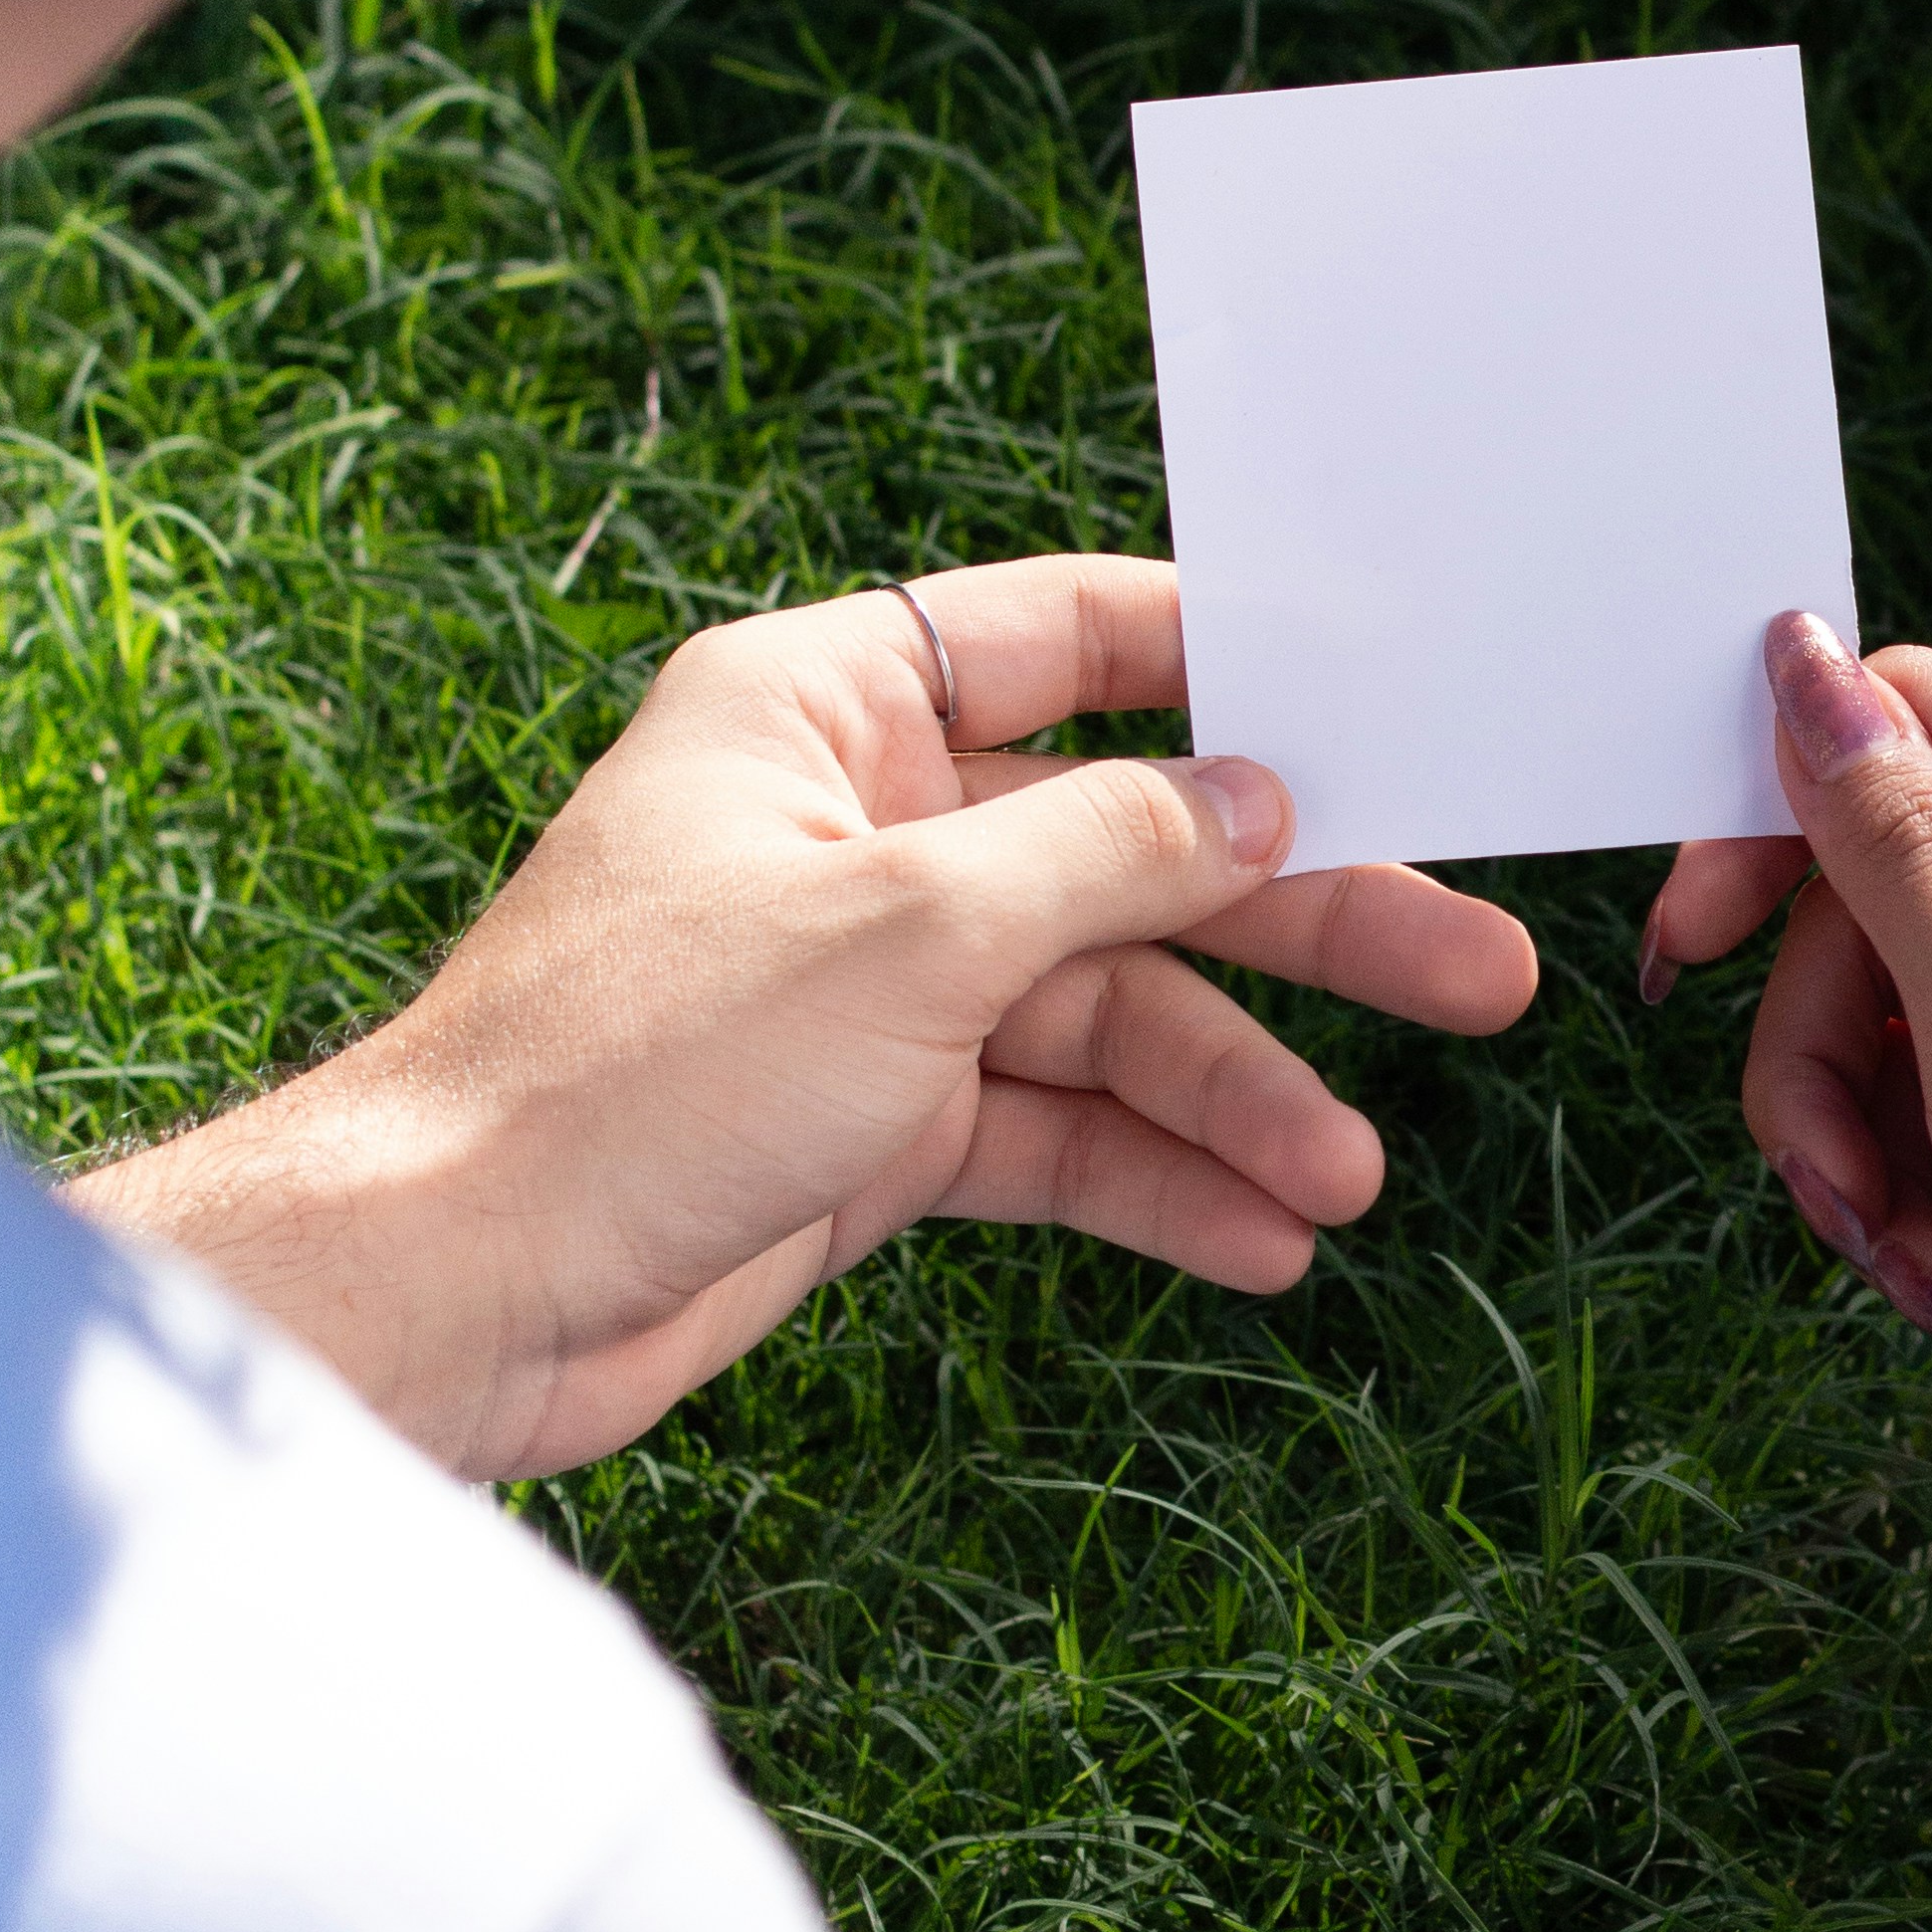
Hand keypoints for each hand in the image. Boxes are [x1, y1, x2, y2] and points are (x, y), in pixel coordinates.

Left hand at [76, 559, 1536, 1480]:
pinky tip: (1258, 1240)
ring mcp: (866, 987)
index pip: (1065, 638)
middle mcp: (857, 831)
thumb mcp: (912, 931)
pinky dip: (1147, 1182)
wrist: (455, 1293)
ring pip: (1105, 1013)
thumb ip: (1108, 851)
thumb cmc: (630, 1071)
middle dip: (1297, 926)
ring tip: (1346, 1180)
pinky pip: (1048, 1134)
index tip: (1380, 711)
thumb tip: (1258, 796)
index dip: (1225, 671)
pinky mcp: (865, 1128)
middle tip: (1475, 976)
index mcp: (825, 707)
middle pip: (1129, 851)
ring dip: (1232, 1095)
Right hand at [1641, 615, 1931, 1591]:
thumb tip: (1802, 655)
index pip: (1897, 722)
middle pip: (1888, 896)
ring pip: (1920, 1014)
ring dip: (1877, 1146)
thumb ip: (1893, 836)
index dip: (1770, 826)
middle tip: (1837, 1192)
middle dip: (1820, 1051)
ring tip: (1922, 1271)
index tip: (1692, 956)